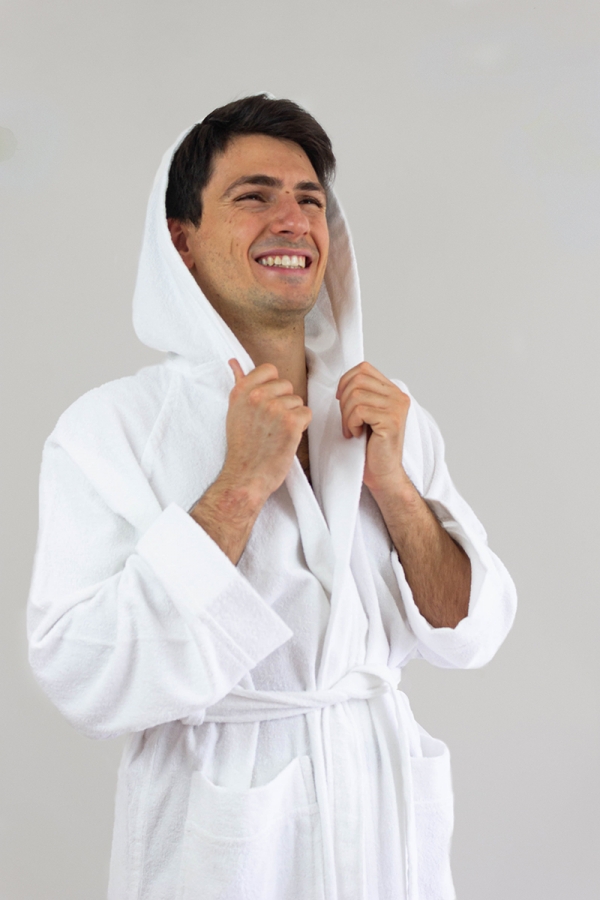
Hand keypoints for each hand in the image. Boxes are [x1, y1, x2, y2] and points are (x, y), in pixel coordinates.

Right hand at [220, 359, 311, 504]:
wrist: (246, 475)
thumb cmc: (242, 447)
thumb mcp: (235, 411)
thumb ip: (240, 384)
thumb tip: (234, 362)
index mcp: (242, 390)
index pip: (269, 370)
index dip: (273, 386)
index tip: (267, 402)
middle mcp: (257, 396)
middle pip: (287, 385)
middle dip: (284, 403)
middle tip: (270, 424)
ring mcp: (275, 408)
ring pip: (298, 401)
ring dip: (292, 417)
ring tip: (276, 433)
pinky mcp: (291, 422)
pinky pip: (307, 413)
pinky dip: (301, 427)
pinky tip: (286, 438)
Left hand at [336, 361, 410, 494]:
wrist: (383, 473)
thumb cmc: (372, 446)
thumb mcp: (366, 413)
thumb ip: (362, 394)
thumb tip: (344, 381)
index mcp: (393, 391)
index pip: (364, 368)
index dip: (346, 381)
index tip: (341, 400)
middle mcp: (398, 396)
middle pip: (357, 380)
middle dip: (344, 400)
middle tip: (347, 421)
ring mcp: (396, 408)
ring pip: (356, 395)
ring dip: (346, 415)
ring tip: (351, 430)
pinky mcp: (391, 421)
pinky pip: (359, 411)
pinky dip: (351, 424)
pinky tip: (357, 435)